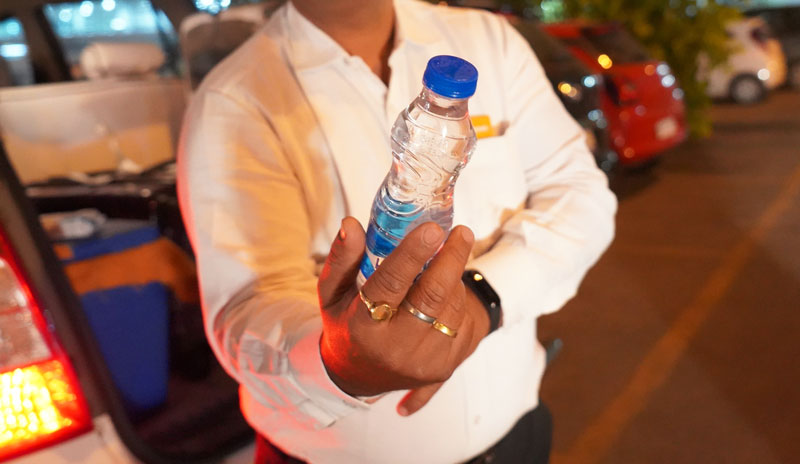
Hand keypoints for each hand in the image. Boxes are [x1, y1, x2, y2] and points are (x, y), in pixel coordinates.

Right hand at [317, 217, 489, 414]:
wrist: (361, 374)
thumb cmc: (347, 323)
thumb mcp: (333, 293)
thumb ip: (342, 258)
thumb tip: (351, 225)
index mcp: (362, 327)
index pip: (390, 285)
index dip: (412, 254)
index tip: (432, 228)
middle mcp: (394, 349)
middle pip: (431, 296)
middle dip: (452, 258)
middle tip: (461, 231)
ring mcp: (422, 362)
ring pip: (450, 307)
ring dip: (453, 277)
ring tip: (447, 258)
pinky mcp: (443, 368)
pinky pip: (459, 323)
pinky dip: (456, 298)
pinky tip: (446, 288)